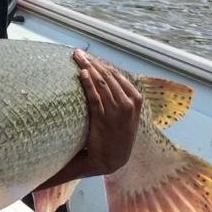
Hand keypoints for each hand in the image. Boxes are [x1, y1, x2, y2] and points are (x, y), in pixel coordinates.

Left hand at [73, 49, 142, 174]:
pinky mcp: (103, 119)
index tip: (88, 56)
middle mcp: (128, 103)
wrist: (112, 158)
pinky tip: (82, 73)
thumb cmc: (117, 135)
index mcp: (136, 99)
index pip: (116, 75)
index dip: (101, 63)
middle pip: (107, 75)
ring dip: (88, 67)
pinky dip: (88, 83)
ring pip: (101, 83)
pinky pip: (95, 97)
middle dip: (91, 61)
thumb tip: (106, 79)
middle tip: (77, 53)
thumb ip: (121, 97)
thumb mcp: (127, 115)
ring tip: (76, 58)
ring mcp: (116, 111)